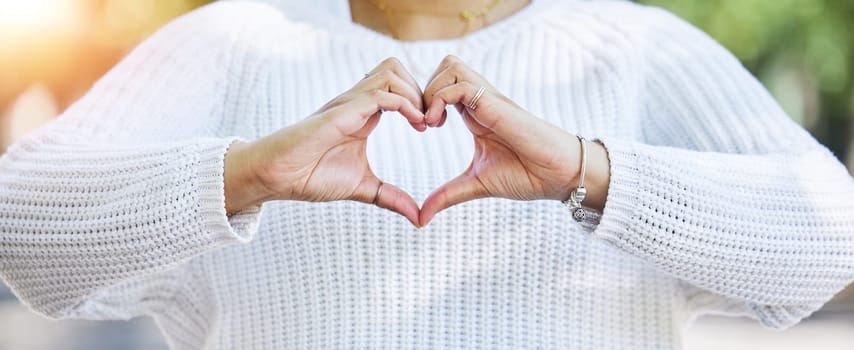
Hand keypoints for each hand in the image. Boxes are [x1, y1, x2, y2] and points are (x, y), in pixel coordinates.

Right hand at [225, 58, 425, 225]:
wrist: (277, 176)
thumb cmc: (310, 176)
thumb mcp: (362, 188)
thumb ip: (390, 197)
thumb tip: (418, 217)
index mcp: (364, 115)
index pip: (398, 87)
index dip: (420, 101)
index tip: (433, 127)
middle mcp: (357, 103)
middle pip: (396, 68)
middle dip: (421, 89)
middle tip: (432, 121)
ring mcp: (349, 104)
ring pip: (390, 71)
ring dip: (414, 92)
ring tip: (423, 122)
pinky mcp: (342, 111)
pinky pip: (380, 93)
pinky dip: (404, 104)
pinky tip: (414, 125)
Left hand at [419, 56, 610, 225]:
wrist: (559, 176)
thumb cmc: (526, 176)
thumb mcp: (476, 185)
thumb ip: (447, 196)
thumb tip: (420, 218)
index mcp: (475, 114)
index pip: (443, 85)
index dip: (424, 100)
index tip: (420, 128)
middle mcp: (481, 101)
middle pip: (445, 66)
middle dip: (423, 89)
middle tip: (421, 121)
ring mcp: (489, 100)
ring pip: (451, 66)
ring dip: (432, 90)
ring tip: (430, 122)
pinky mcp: (496, 105)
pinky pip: (461, 84)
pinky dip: (440, 99)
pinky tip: (438, 124)